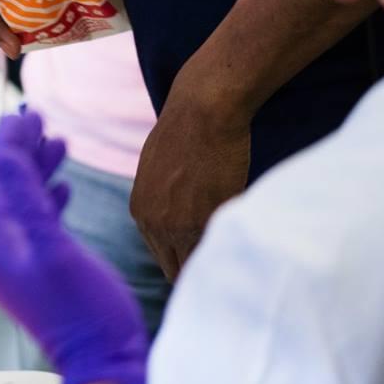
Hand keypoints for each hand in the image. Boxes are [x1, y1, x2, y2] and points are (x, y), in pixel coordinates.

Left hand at [0, 111, 148, 383]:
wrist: (106, 364)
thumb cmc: (86, 312)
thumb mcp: (56, 250)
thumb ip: (28, 201)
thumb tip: (3, 155)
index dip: (7, 144)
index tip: (23, 114)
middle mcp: (0, 252)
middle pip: (4, 188)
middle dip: (19, 152)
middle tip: (39, 119)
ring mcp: (17, 263)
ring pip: (20, 203)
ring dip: (35, 171)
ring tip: (58, 142)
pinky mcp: (38, 272)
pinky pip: (34, 224)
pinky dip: (46, 199)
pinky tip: (63, 187)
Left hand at [129, 77, 248, 279]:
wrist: (202, 113)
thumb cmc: (183, 134)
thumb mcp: (157, 174)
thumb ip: (162, 204)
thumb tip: (175, 223)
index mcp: (141, 213)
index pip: (162, 258)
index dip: (185, 261)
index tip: (204, 262)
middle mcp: (155, 225)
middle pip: (177, 270)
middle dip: (198, 270)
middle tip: (222, 266)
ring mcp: (180, 226)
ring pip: (199, 266)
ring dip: (215, 262)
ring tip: (235, 258)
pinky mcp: (209, 220)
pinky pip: (218, 249)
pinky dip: (229, 250)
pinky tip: (242, 242)